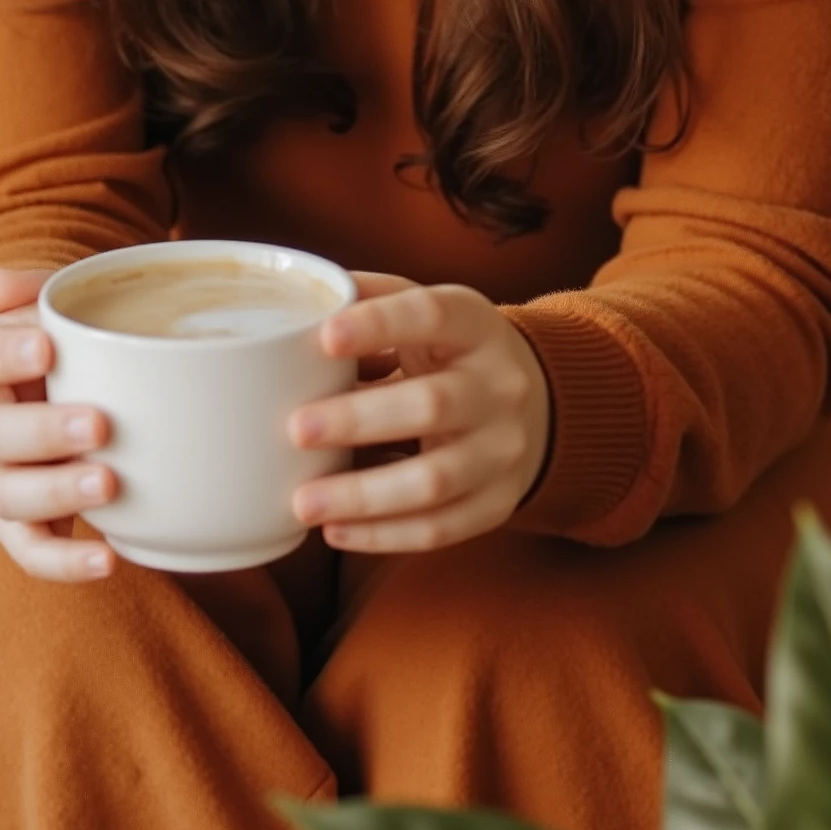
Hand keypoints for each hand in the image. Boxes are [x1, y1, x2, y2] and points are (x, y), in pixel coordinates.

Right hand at [0, 265, 115, 582]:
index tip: (48, 346)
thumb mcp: (45, 306)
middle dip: (44, 431)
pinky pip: (31, 552)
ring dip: (57, 492)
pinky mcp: (20, 526)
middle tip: (99, 424)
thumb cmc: (54, 345)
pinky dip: (65, 562)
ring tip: (109, 484)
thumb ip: (25, 290)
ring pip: (8, 496)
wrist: (44, 395)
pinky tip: (108, 558)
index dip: (5, 354)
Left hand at [288, 273, 553, 551]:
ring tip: (303, 502)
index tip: (324, 337)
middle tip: (296, 429)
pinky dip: (385, 535)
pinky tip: (336, 532)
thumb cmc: (451, 352)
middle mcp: (499, 386)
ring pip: (435, 479)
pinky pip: (442, 528)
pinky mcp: (498, 502)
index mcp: (475, 325)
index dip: (380, 324)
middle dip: (359, 420)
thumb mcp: (427, 312)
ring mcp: (503, 450)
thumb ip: (372, 299)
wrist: (534, 405)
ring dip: (364, 495)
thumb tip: (302, 294)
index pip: (431, 315)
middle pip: (432, 405)